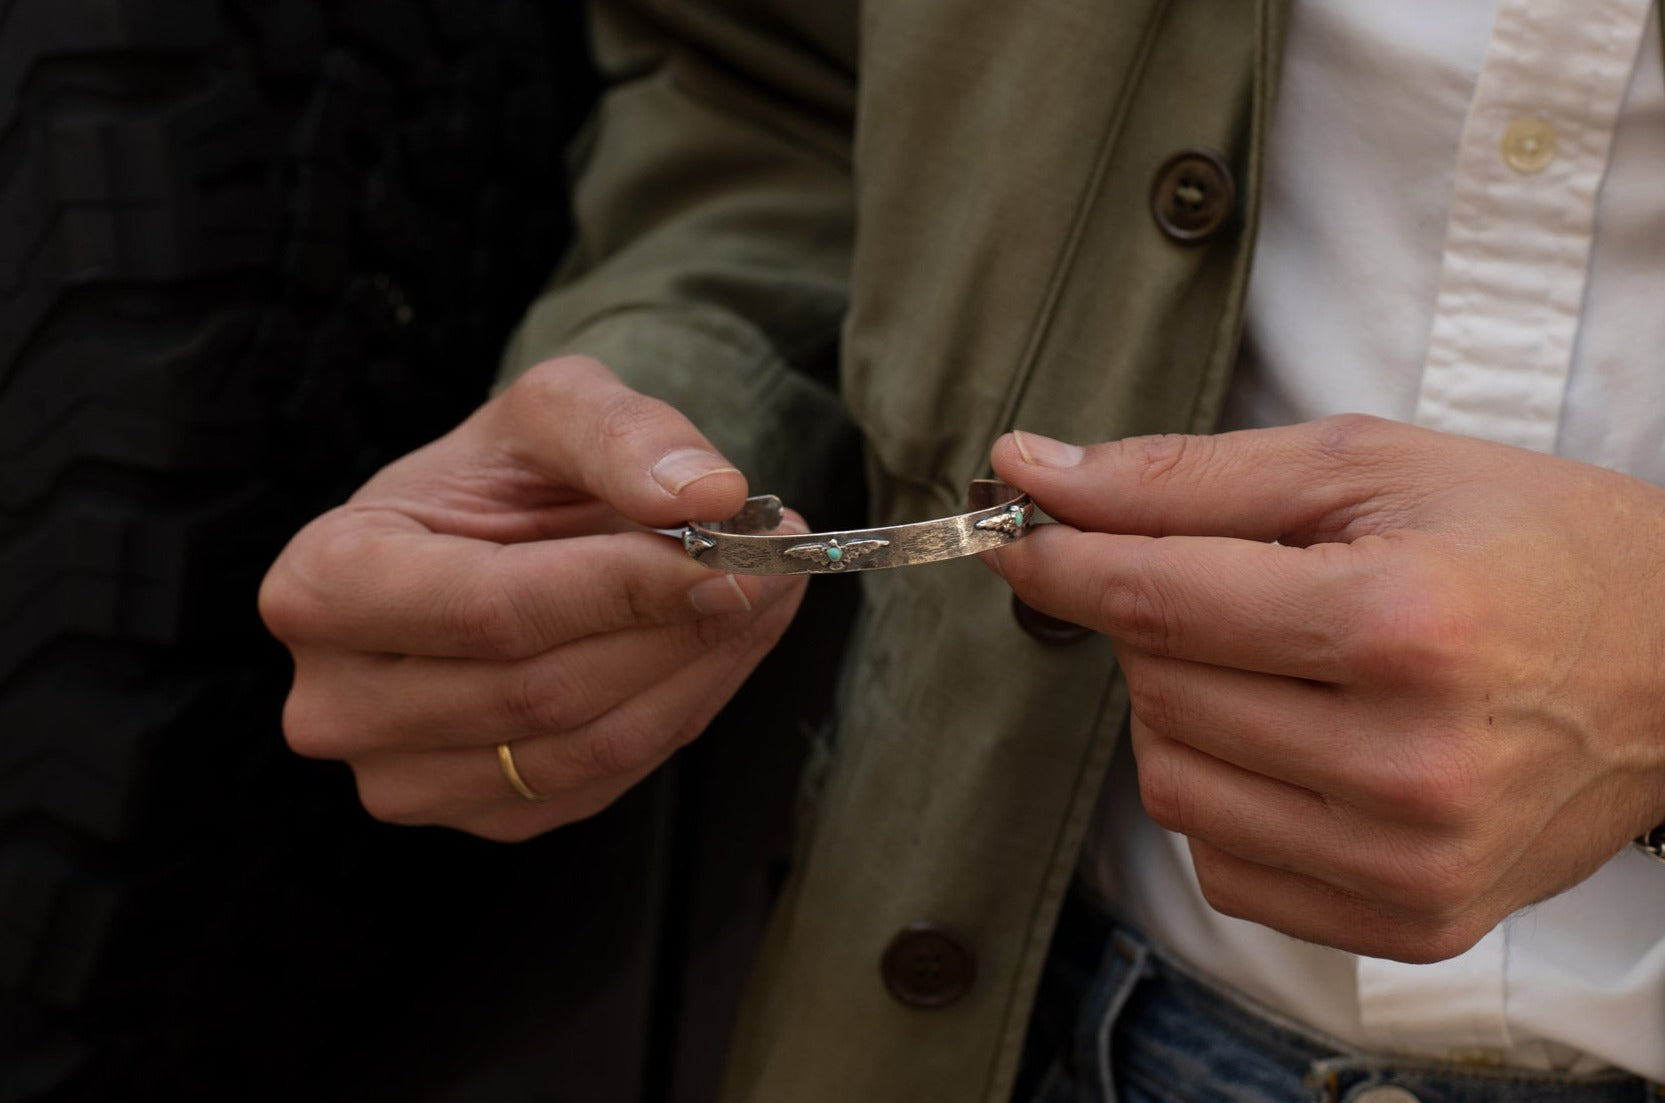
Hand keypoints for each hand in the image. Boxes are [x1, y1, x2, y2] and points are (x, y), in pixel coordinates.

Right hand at [259, 356, 804, 840]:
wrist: (484, 542)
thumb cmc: (503, 475)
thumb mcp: (553, 411)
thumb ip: (624, 436)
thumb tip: (709, 498)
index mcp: (322, 583)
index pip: (493, 610)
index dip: (623, 588)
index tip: (734, 554)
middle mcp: (338, 702)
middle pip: (542, 690)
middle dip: (679, 627)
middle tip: (777, 567)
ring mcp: (403, 778)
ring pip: (587, 747)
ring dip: (701, 671)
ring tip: (768, 593)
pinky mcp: (481, 815)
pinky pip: (604, 781)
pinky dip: (683, 710)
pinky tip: (720, 645)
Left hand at [987, 415, 1664, 962]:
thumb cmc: (1530, 544)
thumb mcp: (1369, 466)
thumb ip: (1186, 476)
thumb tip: (1033, 469)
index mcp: (1401, 624)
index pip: (1156, 598)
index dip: (1061, 559)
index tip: (1019, 535)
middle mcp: (1407, 761)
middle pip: (1158, 691)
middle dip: (1154, 622)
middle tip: (1227, 584)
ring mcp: (1411, 859)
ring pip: (1173, 786)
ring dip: (1184, 710)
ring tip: (1272, 661)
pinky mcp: (1413, 920)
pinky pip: (1224, 867)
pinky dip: (1226, 796)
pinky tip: (1295, 742)